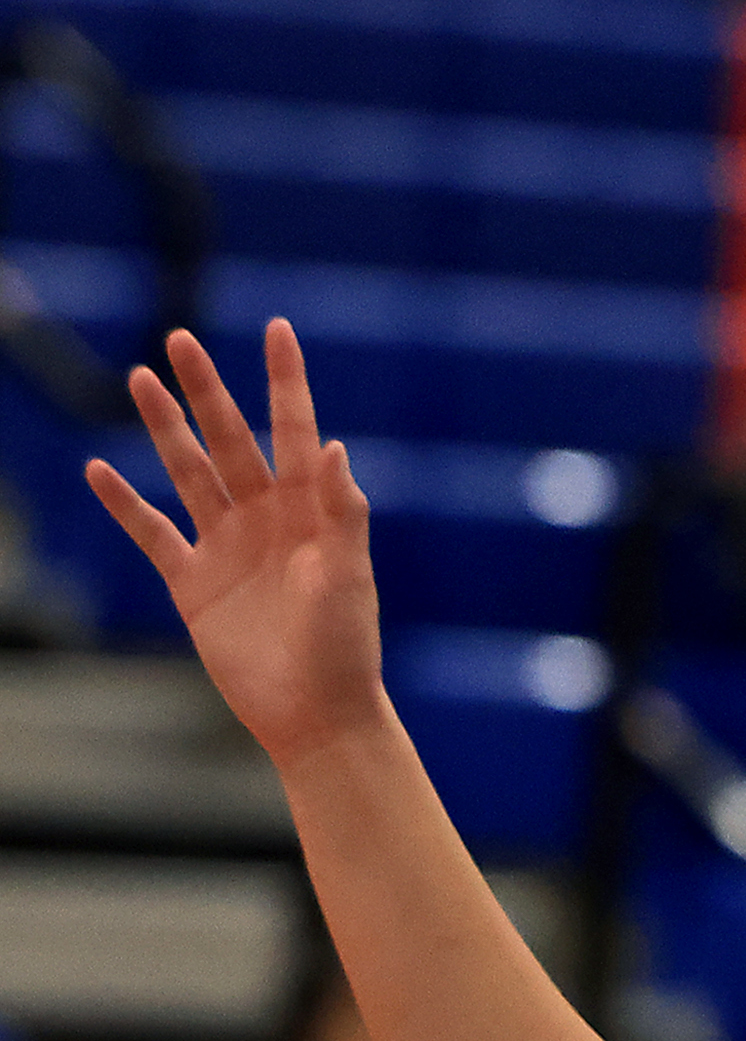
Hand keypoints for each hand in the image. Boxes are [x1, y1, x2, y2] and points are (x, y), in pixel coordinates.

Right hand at [85, 321, 391, 760]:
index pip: (293, 429)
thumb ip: (344, 512)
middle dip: (205, 391)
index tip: (279, 329)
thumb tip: (332, 446)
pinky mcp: (193, 583)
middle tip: (178, 339)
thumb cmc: (345, 645)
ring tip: (139, 379)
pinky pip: (152, 532)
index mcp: (310, 508)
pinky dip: (124, 503)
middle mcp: (266, 517)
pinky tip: (100, 467)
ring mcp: (226, 545)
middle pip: (230, 438)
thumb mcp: (350, 575)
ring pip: (188, 472)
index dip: (285, 380)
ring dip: (164, 429)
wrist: (314, 711)